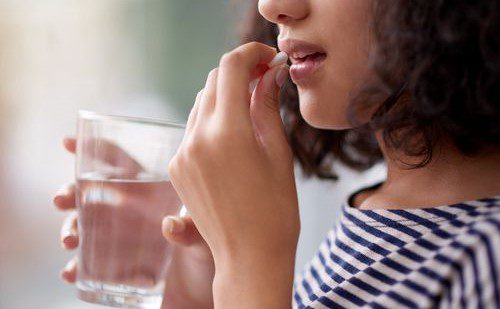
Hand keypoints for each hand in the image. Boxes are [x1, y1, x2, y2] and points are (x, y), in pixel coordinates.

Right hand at [54, 137, 214, 308]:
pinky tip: (73, 273)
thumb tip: (169, 226)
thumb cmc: (210, 259)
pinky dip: (76, 268)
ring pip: (84, 228)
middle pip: (92, 194)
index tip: (69, 143)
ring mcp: (120, 241)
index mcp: (151, 196)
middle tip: (61, 200)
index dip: (96, 151)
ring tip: (70, 241)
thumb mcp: (206, 242)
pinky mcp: (115, 269)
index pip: (121, 165)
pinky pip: (88, 265)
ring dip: (70, 229)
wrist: (204, 296)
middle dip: (71, 193)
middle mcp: (131, 214)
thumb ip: (193, 232)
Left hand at [167, 42, 298, 307]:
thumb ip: (268, 106)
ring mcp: (182, 154)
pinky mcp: (176, 167)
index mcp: (228, 133)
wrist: (249, 257)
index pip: (231, 68)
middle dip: (239, 73)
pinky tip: (233, 134)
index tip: (267, 57)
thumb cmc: (275, 210)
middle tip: (264, 79)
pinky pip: (193, 128)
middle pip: (213, 81)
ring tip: (251, 107)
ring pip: (201, 103)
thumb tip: (270, 73)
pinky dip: (212, 120)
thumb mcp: (278, 153)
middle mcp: (197, 139)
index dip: (251, 54)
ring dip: (225, 96)